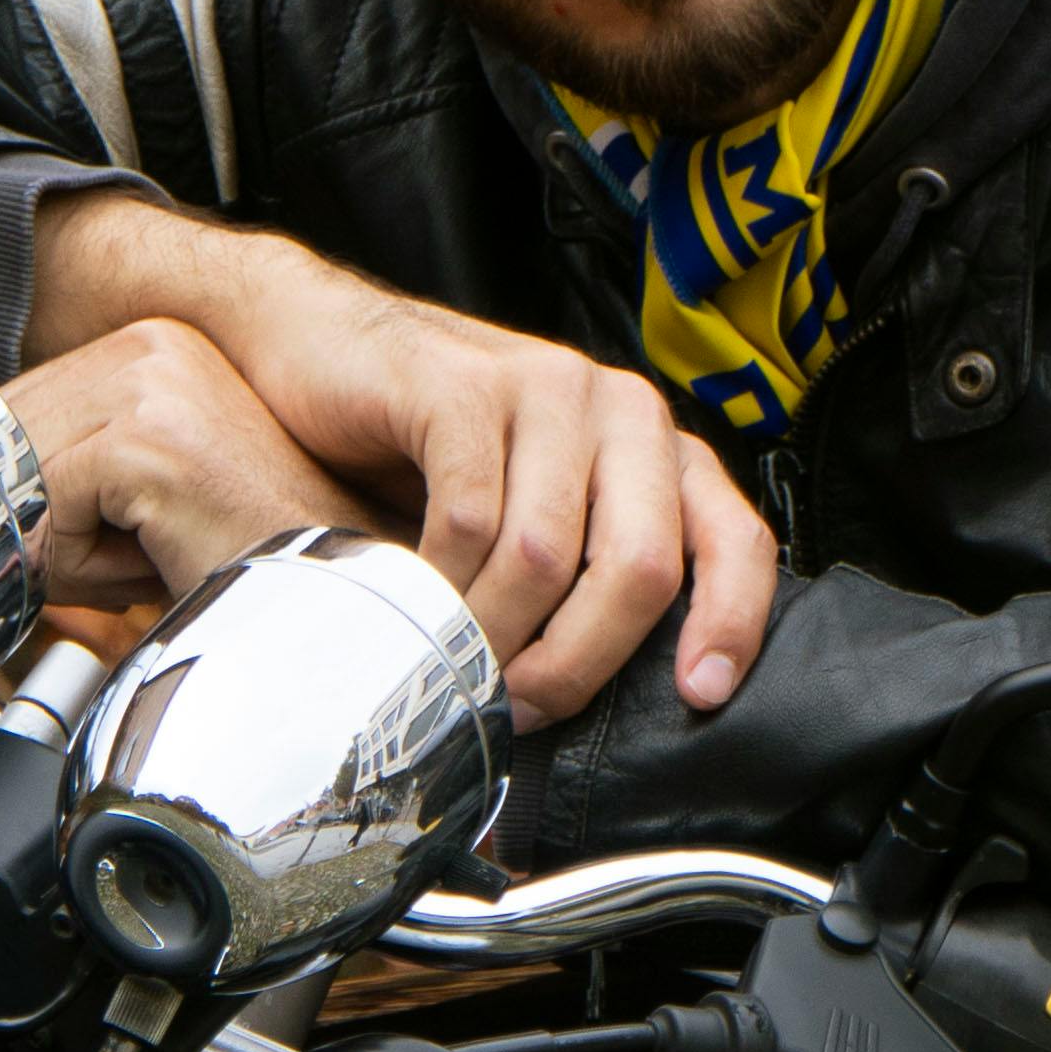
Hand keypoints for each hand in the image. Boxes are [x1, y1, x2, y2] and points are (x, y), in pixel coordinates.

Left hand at [4, 318, 377, 610]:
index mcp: (155, 346)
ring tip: (148, 561)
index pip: (25, 408)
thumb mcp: (140, 495)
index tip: (80, 535)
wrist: (321, 604)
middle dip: (46, 519)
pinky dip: (85, 561)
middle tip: (120, 561)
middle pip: (15, 438)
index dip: (36, 489)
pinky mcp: (150, 438)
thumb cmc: (245, 557)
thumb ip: (69, 470)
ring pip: (29, 475)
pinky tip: (157, 562)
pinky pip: (54, 508)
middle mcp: (155, 347)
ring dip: (69, 545)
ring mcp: (155, 385)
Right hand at [27, 198, 777, 731]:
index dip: (730, 624)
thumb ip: (579, 576)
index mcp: (652, 446)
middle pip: (641, 567)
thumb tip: (599, 700)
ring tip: (454, 658)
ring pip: (547, 555)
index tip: (697, 697)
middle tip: (520, 706)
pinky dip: (440, 580)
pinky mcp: (466, 386)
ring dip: (493, 632)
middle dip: (578, 661)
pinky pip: (471, 519)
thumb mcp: (525, 512)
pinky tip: (414, 595)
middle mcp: (619, 408)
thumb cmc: (424, 446)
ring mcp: (546, 387)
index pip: (733, 538)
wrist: (317, 345)